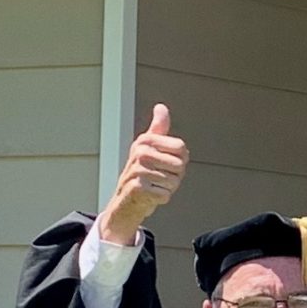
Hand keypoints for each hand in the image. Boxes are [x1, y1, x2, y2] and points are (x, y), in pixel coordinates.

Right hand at [96, 105, 188, 243]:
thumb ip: (158, 127)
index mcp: (145, 140)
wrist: (125, 200)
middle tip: (160, 177)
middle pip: (179, 165)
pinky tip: (151, 195)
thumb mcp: (148, 147)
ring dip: (168, 188)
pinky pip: (166, 194)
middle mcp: (140, 153)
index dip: (180, 158)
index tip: (167, 162)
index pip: (181, 147)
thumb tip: (161, 107)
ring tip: (154, 186)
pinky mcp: (138, 188)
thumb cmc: (141, 172)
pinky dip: (162, 198)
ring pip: (174, 181)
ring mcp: (138, 170)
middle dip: (175, 175)